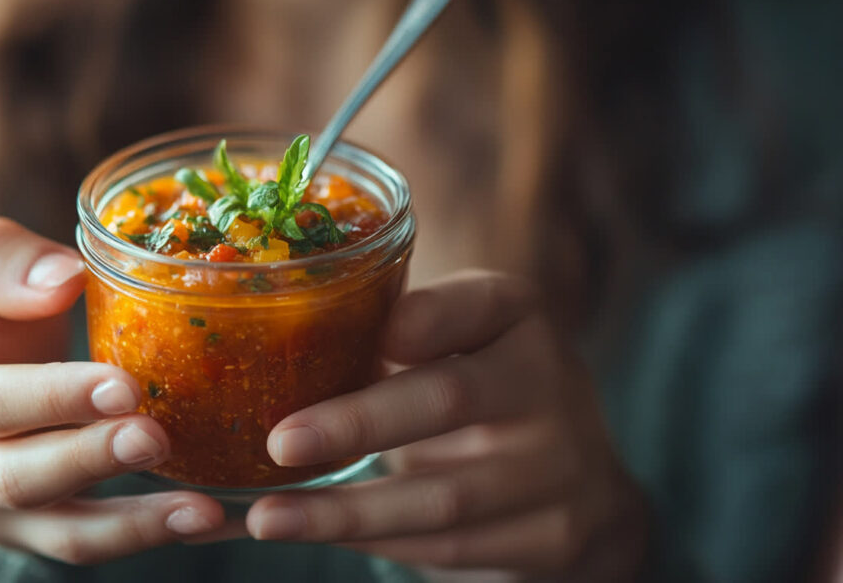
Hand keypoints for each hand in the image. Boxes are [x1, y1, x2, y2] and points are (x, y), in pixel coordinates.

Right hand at [0, 217, 229, 563]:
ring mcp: (5, 514)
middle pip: (24, 480)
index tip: (123, 388)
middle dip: (95, 461)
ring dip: (135, 527)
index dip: (56, 398)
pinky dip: (161, 538)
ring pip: (67, 535)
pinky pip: (104, 544)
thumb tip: (60, 281)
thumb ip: (4, 261)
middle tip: (158, 438)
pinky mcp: (49, 532)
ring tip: (202, 510)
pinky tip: (216, 522)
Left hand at [245, 270, 648, 579]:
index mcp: (518, 314)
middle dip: (357, 424)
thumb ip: (396, 328)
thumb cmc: (483, 384)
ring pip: (442, 497)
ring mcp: (560, 467)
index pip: (469, 304)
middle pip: (447, 400)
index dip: (420, 318)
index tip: (362, 336)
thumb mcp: (457, 334)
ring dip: (346, 511)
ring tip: (270, 517)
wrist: (580, 479)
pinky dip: (374, 541)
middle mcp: (551, 382)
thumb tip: (279, 347)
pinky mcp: (551, 536)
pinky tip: (321, 533)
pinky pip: (448, 547)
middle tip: (280, 443)